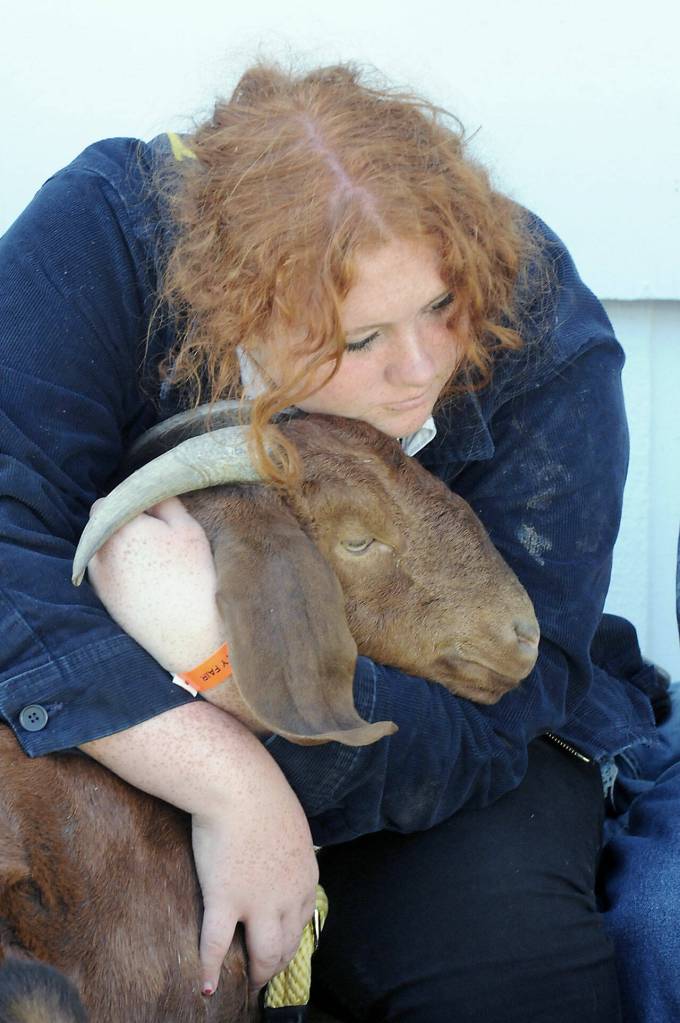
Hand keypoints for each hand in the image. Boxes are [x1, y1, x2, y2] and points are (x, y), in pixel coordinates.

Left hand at [87, 497, 223, 672]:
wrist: (188, 632)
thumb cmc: (193, 575)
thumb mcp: (188, 528)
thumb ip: (164, 502)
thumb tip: (149, 494)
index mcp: (118, 526)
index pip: (106, 502)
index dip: (128, 505)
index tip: (151, 514)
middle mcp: (99, 550)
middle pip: (102, 527)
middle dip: (122, 526)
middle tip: (154, 536)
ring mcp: (98, 578)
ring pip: (103, 551)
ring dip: (119, 548)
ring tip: (151, 560)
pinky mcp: (104, 599)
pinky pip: (107, 574)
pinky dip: (120, 571)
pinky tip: (146, 580)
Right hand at [192, 797, 318, 994]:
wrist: (238, 786)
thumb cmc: (260, 794)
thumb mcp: (290, 824)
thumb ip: (289, 849)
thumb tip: (282, 853)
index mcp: (305, 875)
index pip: (301, 920)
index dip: (289, 939)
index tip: (279, 947)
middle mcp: (287, 895)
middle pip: (286, 943)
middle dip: (276, 963)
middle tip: (263, 974)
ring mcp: (257, 901)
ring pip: (263, 953)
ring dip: (256, 974)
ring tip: (246, 985)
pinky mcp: (225, 900)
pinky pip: (216, 947)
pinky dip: (210, 970)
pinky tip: (206, 986)